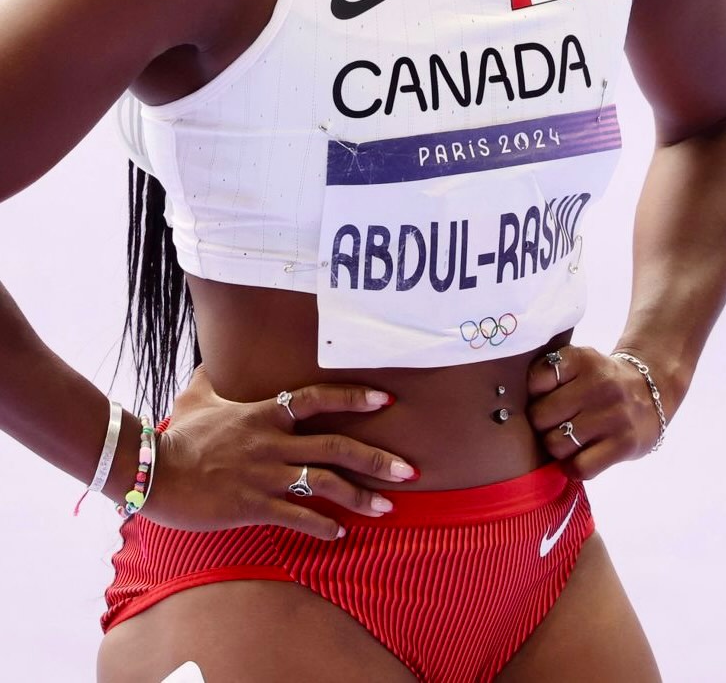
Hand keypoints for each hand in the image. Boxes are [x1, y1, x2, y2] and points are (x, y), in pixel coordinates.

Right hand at [143, 365, 416, 539]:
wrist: (153, 472)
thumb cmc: (179, 434)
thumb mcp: (198, 394)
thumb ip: (216, 374)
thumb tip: (216, 353)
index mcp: (265, 412)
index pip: (318, 398)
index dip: (354, 397)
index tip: (386, 400)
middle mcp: (273, 442)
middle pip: (336, 446)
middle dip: (377, 458)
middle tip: (410, 469)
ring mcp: (265, 476)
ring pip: (325, 485)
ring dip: (361, 497)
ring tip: (388, 508)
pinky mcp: (253, 507)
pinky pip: (297, 518)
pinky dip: (322, 528)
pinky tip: (340, 534)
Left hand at [525, 345, 661, 478]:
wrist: (652, 389)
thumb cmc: (600, 380)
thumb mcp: (579, 362)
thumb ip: (549, 373)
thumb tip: (511, 406)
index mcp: (582, 359)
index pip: (535, 380)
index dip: (534, 394)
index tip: (544, 397)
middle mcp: (599, 384)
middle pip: (541, 416)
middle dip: (541, 425)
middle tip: (553, 424)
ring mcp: (614, 415)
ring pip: (557, 444)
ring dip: (556, 448)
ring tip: (567, 440)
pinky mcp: (625, 443)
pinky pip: (581, 467)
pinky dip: (573, 468)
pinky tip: (578, 458)